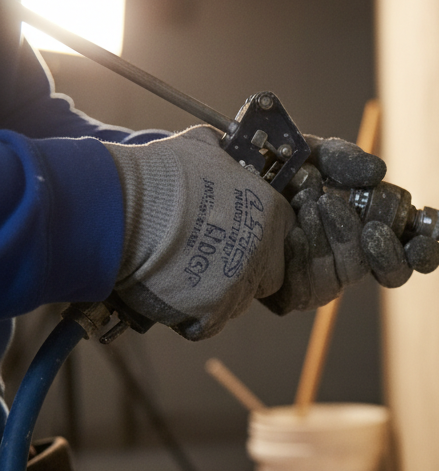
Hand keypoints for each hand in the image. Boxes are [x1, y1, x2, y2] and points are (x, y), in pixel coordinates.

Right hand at [107, 126, 294, 339]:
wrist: (123, 208)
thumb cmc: (159, 175)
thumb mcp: (202, 148)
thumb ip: (223, 156)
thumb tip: (222, 150)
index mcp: (271, 213)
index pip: (283, 234)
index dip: (261, 237)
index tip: (238, 237)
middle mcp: (265, 253)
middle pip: (267, 274)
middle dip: (244, 270)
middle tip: (210, 259)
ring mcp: (241, 286)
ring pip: (238, 300)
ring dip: (217, 292)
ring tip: (182, 272)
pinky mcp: (214, 313)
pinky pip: (209, 323)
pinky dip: (192, 315)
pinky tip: (173, 294)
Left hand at [261, 137, 438, 314]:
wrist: (218, 187)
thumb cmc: (268, 172)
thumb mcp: (311, 155)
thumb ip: (345, 160)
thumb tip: (377, 172)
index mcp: (369, 229)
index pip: (410, 252)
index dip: (424, 252)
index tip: (423, 240)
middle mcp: (353, 258)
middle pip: (392, 274)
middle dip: (386, 250)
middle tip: (372, 226)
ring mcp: (325, 279)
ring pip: (352, 272)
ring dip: (339, 233)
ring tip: (315, 200)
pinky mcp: (294, 295)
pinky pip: (315, 280)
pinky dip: (310, 244)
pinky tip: (295, 222)